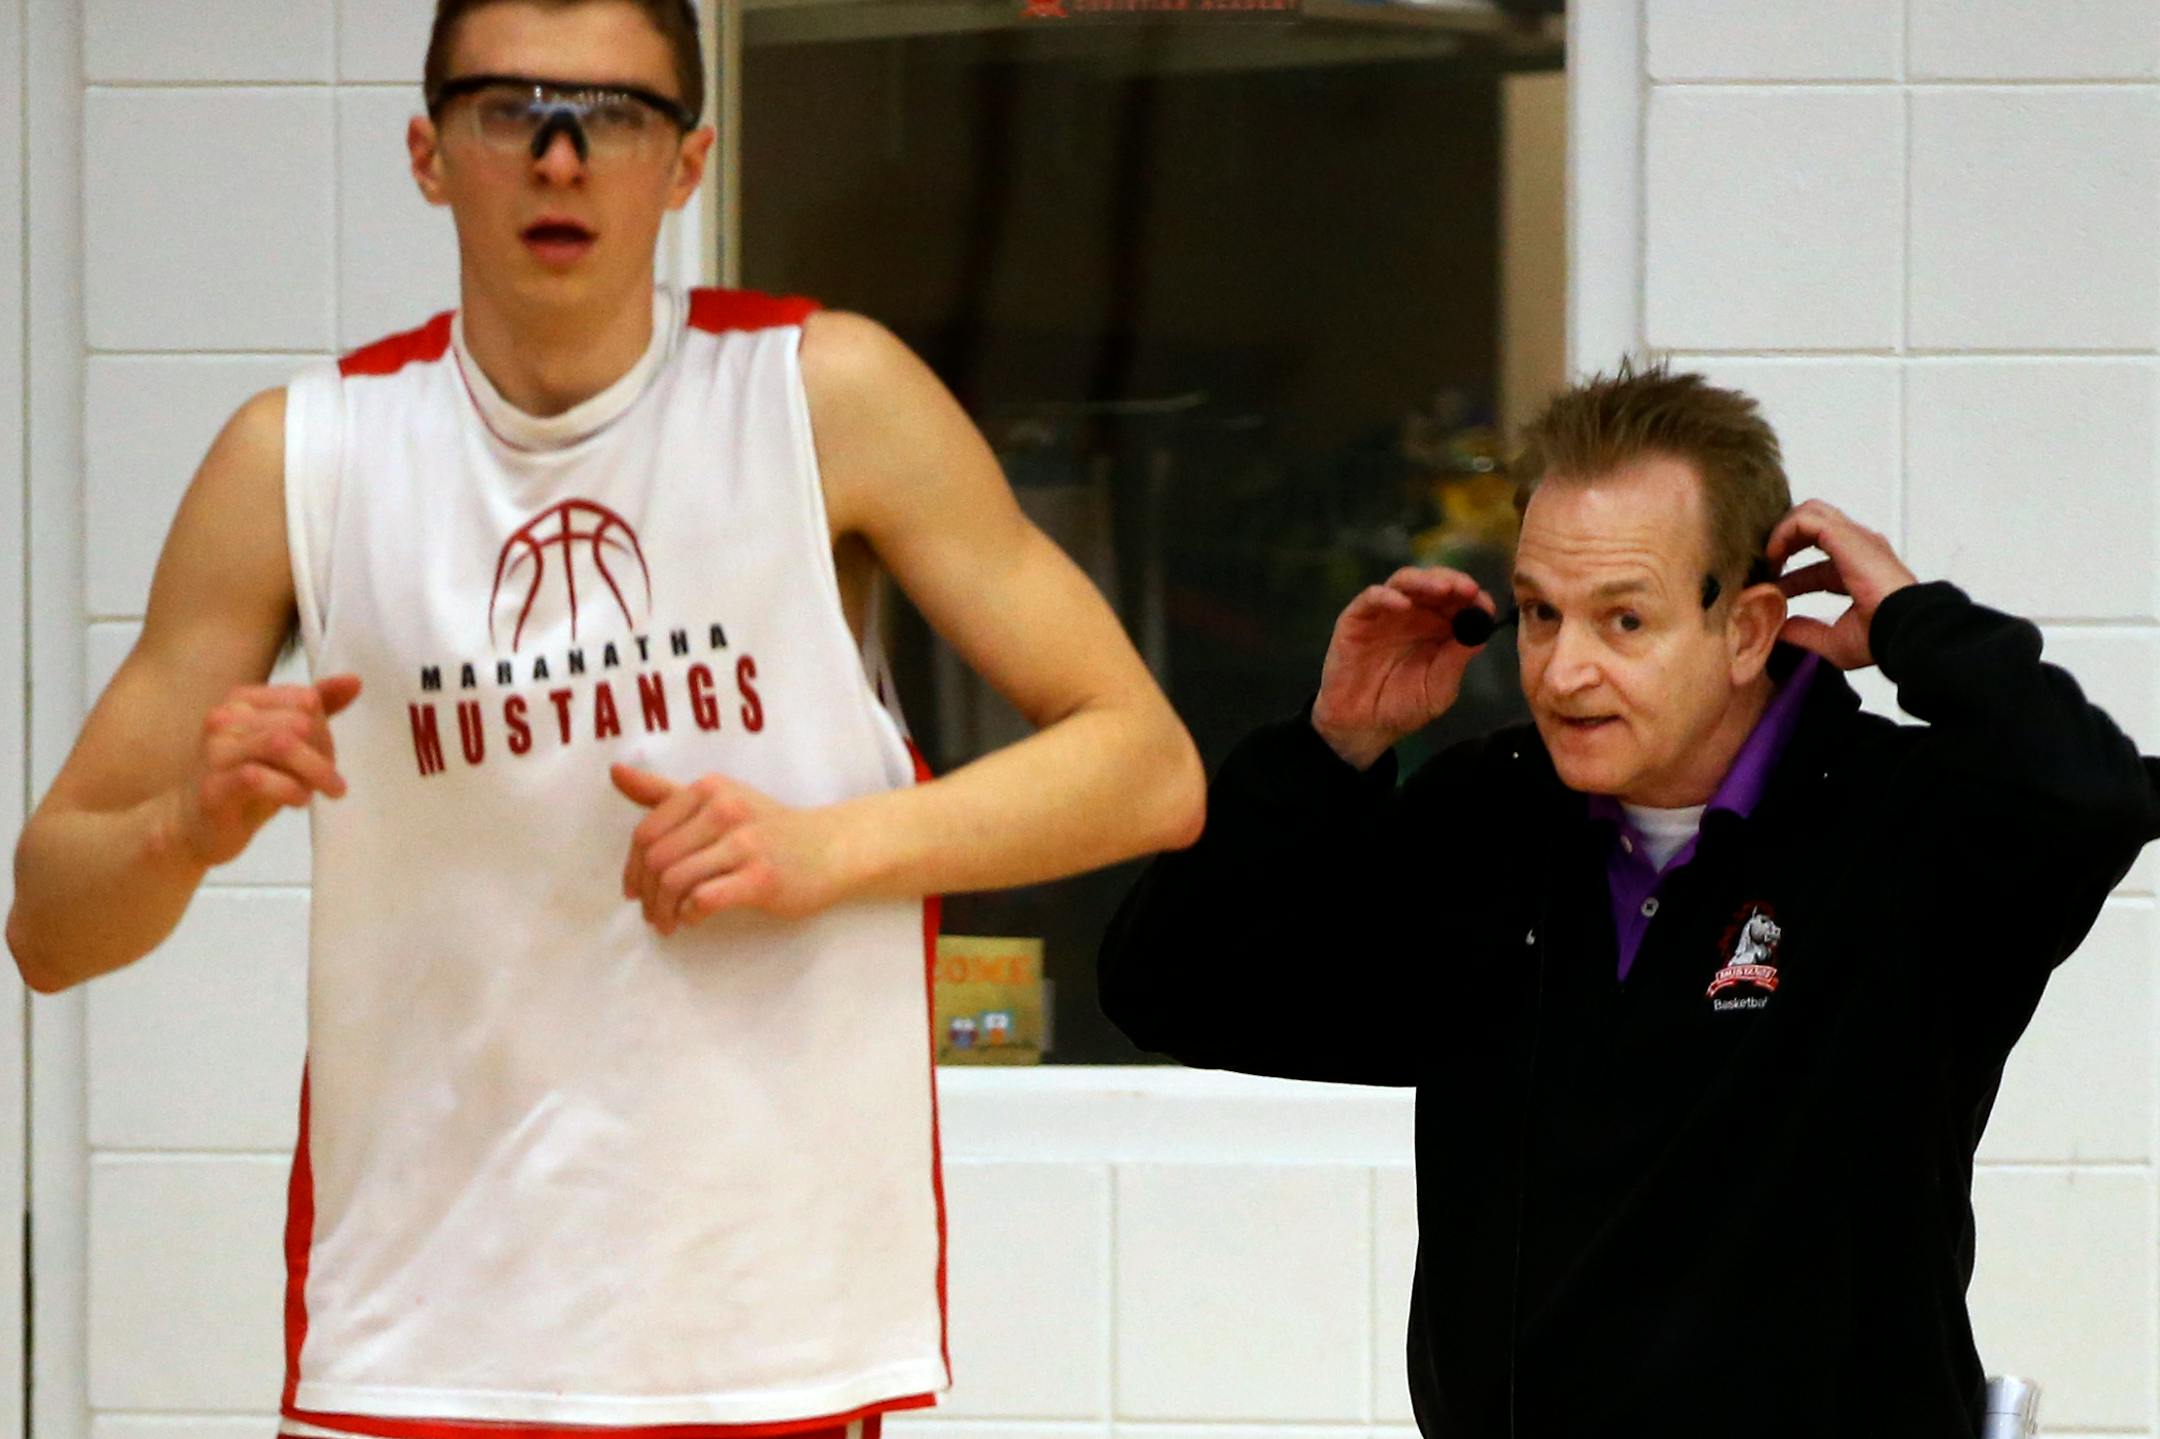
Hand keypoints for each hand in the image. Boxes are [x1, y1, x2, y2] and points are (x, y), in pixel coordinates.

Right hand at [176, 675, 361, 866]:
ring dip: (314, 770)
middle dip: (323, 752)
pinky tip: (298, 801)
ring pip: (282, 744)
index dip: (325, 729)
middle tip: (329, 780)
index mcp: (242, 700)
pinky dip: (290, 789)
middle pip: (299, 721)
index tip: (327, 756)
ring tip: (323, 791)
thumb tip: (355, 681)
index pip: (304, 699)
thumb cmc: (244, 781)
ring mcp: (215, 751)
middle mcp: (224, 718)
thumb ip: (317, 711)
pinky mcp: (213, 786)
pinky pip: (258, 777)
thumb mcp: (283, 742)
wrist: (193, 825)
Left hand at [611, 765, 848, 932]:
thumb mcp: (717, 799)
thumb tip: (615, 773)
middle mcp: (724, 809)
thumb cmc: (767, 827)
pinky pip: (705, 898)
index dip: (631, 868)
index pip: (646, 832)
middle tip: (651, 913)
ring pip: (676, 880)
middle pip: (657, 859)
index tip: (635, 890)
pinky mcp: (761, 877)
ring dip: (664, 910)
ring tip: (668, 922)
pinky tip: (694, 918)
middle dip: (646, 894)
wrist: (829, 848)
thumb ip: (664, 792)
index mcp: (708, 789)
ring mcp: (745, 843)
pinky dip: (690, 913)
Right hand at [1311, 567, 1495, 770]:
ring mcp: (1385, 613)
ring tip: (1443, 589)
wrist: (1363, 726)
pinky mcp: (1356, 618)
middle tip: (1468, 590)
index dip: (1474, 598)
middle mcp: (1413, 614)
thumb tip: (1482, 630)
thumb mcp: (1439, 689)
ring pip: (1405, 581)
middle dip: (1454, 581)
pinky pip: (1371, 598)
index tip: (1486, 606)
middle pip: (1434, 582)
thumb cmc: (1403, 707)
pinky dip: (1388, 596)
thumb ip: (1456, 660)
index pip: (1458, 600)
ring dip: (1426, 581)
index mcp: (1437, 628)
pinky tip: (1403, 605)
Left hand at [1765, 500, 1916, 670]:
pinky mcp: (1846, 535)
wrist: (1903, 628)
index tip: (1770, 596)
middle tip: (1765, 570)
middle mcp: (1860, 550)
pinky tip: (1773, 555)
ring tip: (1767, 559)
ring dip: (1782, 533)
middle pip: (1815, 529)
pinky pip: (1805, 519)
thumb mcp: (1834, 641)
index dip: (1791, 579)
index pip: (1818, 568)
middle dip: (1785, 543)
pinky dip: (1783, 532)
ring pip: (1810, 514)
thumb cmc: (1880, 636)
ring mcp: (1855, 538)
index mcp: (1861, 573)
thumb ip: (1806, 633)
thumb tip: (1779, 630)